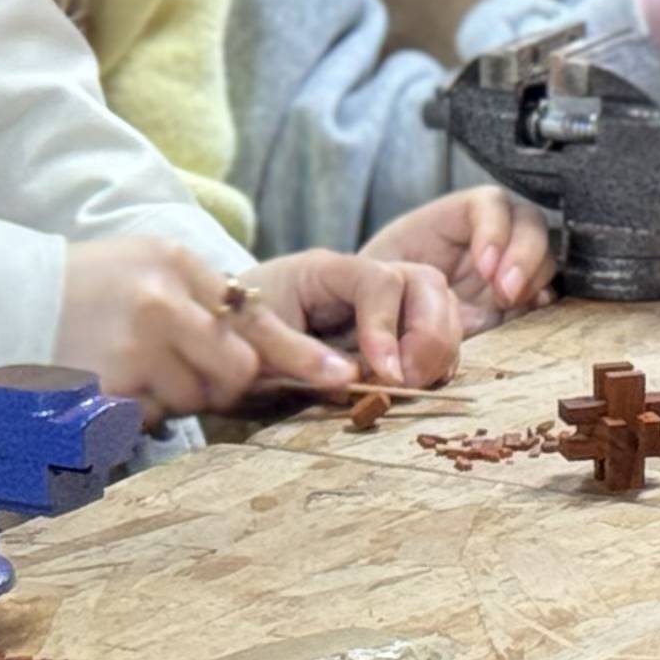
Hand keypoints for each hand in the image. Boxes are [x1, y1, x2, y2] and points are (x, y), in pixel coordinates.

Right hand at [55, 234, 353, 414]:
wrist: (4, 300)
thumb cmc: (85, 288)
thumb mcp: (146, 265)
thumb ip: (201, 295)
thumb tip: (262, 345)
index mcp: (175, 263)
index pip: (253, 318)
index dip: (298, 352)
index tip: (339, 375)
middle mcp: (161, 301)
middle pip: (237, 368)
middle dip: (223, 382)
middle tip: (184, 370)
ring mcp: (134, 347)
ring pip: (196, 399)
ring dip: (174, 397)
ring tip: (130, 368)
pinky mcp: (108, 388)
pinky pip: (154, 418)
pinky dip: (139, 412)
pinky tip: (110, 384)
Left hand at [246, 248, 466, 390]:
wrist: (219, 339)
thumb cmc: (231, 335)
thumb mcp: (254, 345)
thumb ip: (299, 358)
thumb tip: (351, 380)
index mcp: (323, 271)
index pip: (376, 281)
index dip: (388, 327)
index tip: (387, 375)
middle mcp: (361, 279)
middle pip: (423, 283)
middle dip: (429, 335)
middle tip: (410, 383)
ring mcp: (383, 303)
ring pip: (439, 305)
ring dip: (440, 349)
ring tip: (416, 387)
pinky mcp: (392, 331)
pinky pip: (434, 335)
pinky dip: (438, 360)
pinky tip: (423, 386)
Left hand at [363, 185, 552, 323]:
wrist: (374, 329)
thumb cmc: (370, 294)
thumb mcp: (377, 274)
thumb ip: (402, 276)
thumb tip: (434, 290)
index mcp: (450, 219)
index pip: (489, 203)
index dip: (495, 227)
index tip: (485, 265)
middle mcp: (485, 238)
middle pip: (528, 222)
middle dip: (524, 253)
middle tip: (505, 291)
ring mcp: (505, 268)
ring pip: (544, 253)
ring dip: (535, 276)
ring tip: (511, 302)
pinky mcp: (516, 301)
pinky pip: (546, 291)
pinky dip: (545, 298)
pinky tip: (533, 310)